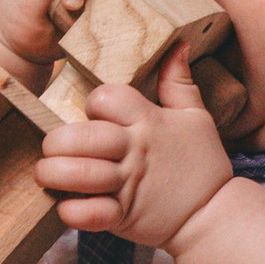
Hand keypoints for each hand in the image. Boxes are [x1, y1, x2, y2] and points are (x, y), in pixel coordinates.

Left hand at [36, 48, 232, 250]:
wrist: (215, 215)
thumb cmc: (202, 164)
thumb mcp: (196, 117)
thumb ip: (179, 82)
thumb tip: (177, 46)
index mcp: (150, 123)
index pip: (108, 97)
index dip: (95, 102)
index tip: (96, 114)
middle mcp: (135, 151)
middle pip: (81, 136)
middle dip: (56, 141)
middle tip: (55, 147)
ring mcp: (127, 185)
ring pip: (76, 174)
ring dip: (52, 173)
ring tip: (49, 173)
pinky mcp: (122, 217)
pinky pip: (85, 214)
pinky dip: (69, 211)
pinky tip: (67, 204)